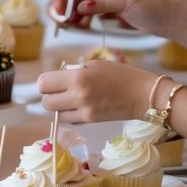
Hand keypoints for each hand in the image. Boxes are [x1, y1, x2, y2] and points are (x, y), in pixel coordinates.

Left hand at [37, 59, 154, 122]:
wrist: (142, 95)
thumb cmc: (120, 74)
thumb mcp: (95, 64)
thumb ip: (74, 71)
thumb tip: (59, 78)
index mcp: (78, 78)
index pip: (44, 84)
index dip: (46, 82)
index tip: (54, 79)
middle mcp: (78, 96)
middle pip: (46, 102)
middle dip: (50, 95)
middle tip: (60, 90)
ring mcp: (84, 111)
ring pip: (56, 114)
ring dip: (59, 106)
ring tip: (70, 98)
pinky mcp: (90, 121)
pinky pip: (69, 120)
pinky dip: (69, 114)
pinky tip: (79, 106)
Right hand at [50, 0, 171, 33]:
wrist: (167, 20)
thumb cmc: (151, 6)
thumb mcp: (126, 2)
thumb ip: (102, 4)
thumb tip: (78, 7)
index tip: (58, 13)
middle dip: (62, 8)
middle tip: (59, 23)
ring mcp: (102, 4)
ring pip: (77, 9)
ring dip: (69, 17)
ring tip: (68, 26)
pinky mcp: (106, 17)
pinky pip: (86, 18)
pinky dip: (79, 22)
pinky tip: (79, 27)